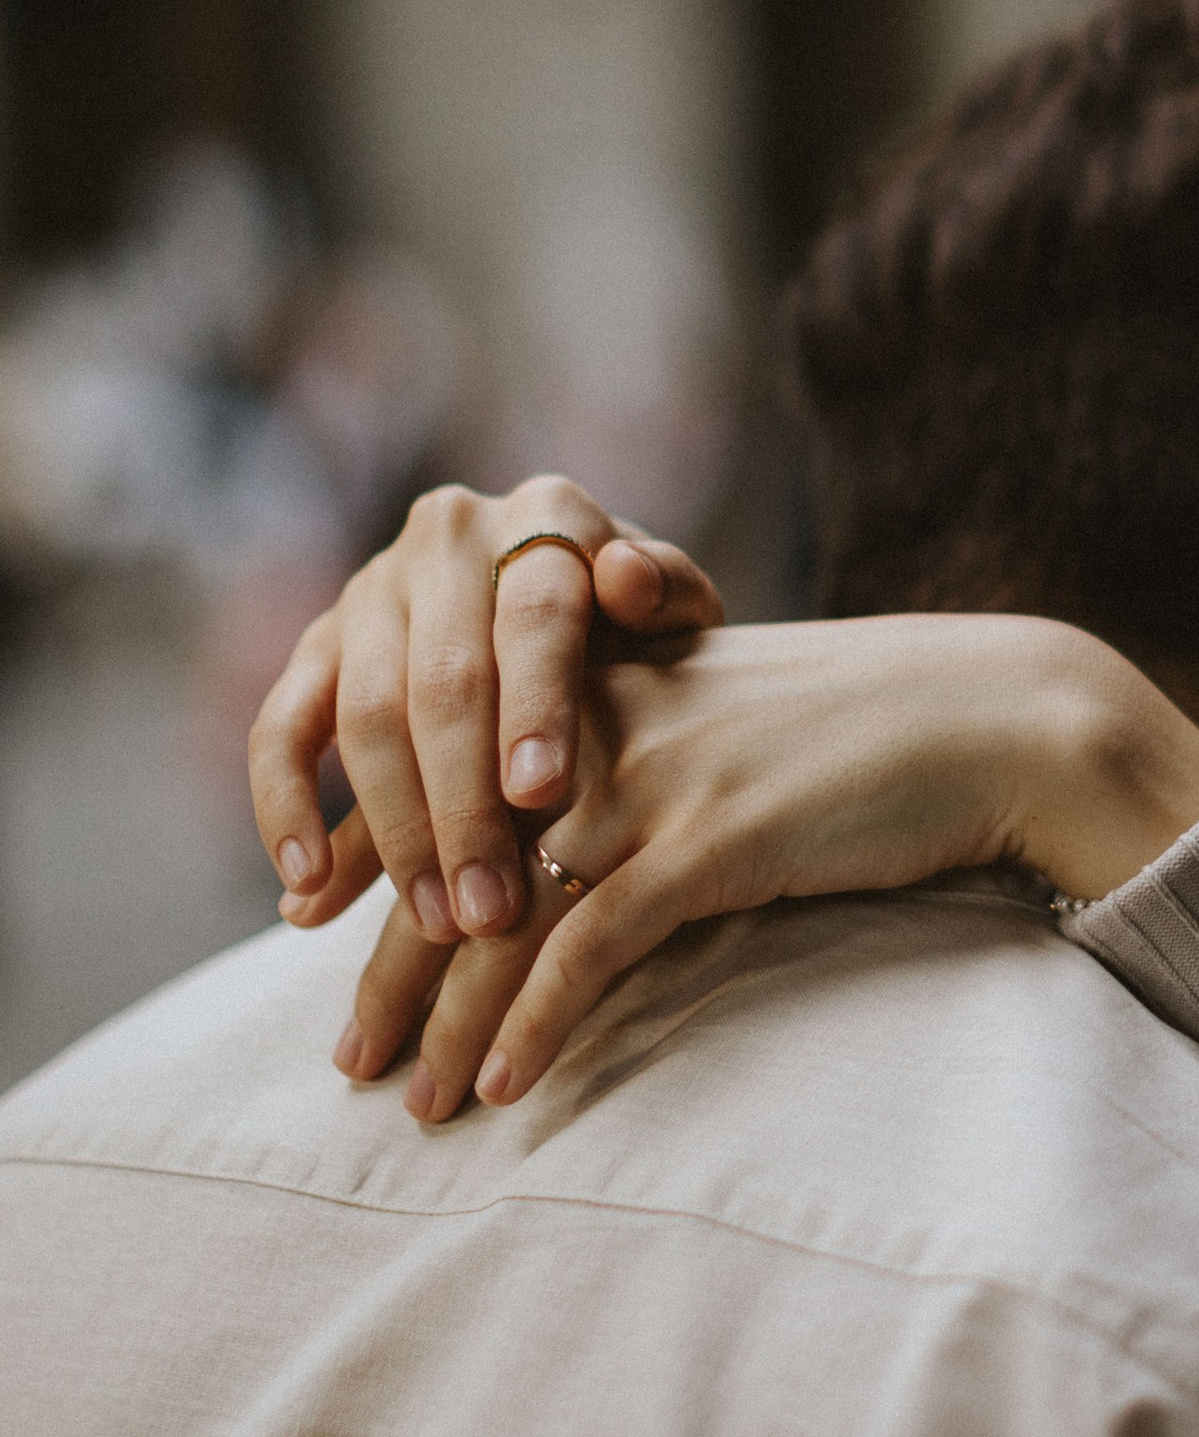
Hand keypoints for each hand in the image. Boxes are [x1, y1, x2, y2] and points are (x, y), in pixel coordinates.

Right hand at [249, 475, 724, 947]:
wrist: (579, 611)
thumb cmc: (645, 629)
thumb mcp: (677, 610)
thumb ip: (669, 596)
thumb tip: (625, 579)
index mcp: (548, 515)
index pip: (535, 612)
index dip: (536, 703)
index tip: (541, 795)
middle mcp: (449, 536)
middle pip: (443, 679)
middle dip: (464, 807)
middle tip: (488, 910)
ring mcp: (373, 587)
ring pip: (366, 715)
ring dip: (395, 831)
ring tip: (434, 922)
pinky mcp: (317, 643)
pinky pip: (282, 727)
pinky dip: (284, 807)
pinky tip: (309, 888)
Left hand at [338, 615, 1198, 1121]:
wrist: (993, 715)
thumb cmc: (874, 728)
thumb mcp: (733, 717)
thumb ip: (649, 753)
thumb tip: (586, 840)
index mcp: (599, 683)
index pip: (456, 785)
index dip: (388, 873)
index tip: (338, 948)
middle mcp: (605, 724)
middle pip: (458, 857)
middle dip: (392, 968)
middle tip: (349, 1063)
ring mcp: (656, 780)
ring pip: (507, 910)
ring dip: (446, 1017)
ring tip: (410, 1103)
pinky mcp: (714, 839)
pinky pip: (593, 946)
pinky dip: (535, 1023)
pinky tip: (501, 1085)